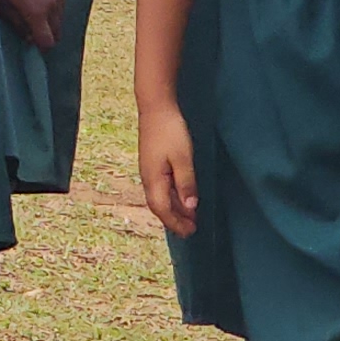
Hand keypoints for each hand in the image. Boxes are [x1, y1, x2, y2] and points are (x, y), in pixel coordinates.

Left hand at [0, 0, 62, 51]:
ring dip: (51, 21)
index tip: (32, 44)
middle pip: (57, 31)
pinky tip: (39, 2)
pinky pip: (59, 2)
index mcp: (37, 13)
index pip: (47, 41)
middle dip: (47, 35)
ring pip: (60, 17)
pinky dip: (52, 8)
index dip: (40, 46)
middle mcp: (52, 4)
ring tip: (35, 17)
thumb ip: (18, 24)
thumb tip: (28, 37)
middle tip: (33, 33)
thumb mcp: (3, 5)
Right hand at [139, 100, 199, 236]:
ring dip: (174, 210)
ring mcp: (149, 171)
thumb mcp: (183, 158)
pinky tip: (181, 197)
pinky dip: (172, 198)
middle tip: (191, 230)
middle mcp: (148, 178)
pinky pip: (161, 188)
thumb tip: (191, 206)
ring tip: (189, 217)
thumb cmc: (170, 131)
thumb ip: (186, 183)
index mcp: (154, 179)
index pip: (163, 209)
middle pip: (159, 206)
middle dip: (174, 220)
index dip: (176, 223)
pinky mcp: (152, 164)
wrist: (155, 108)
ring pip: (160, 198)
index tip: (191, 232)